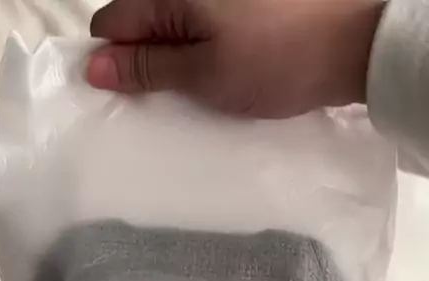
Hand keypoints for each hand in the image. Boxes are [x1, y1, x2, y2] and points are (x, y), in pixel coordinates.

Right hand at [87, 0, 383, 118]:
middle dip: (144, 60)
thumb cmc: (277, 60)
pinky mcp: (243, 10)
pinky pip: (203, 30)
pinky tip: (217, 81)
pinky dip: (202, 55)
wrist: (352, 46)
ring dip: (175, 61)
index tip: (124, 96)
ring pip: (174, 28)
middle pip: (143, 21)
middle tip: (165, 100)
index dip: (112, 60)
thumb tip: (97, 67)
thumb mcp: (204, 74)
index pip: (113, 21)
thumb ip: (149, 68)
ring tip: (197, 93)